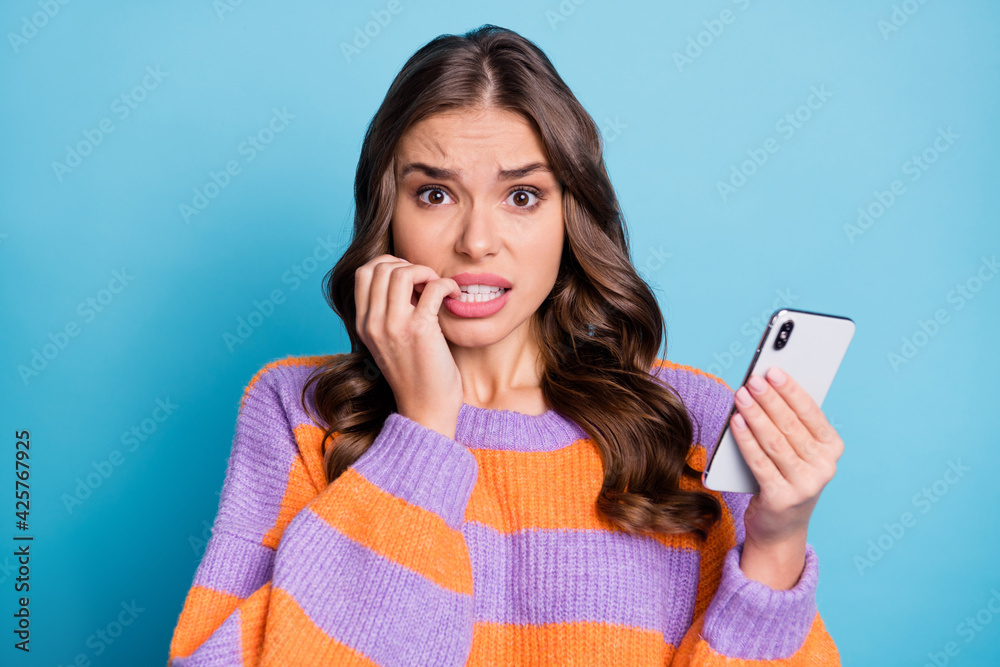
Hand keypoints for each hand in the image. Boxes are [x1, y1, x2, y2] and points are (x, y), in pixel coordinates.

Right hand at [354, 254, 464, 437]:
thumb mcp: (389, 341)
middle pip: (382, 267)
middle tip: (427, 281)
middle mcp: (374, 323)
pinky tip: (454, 295)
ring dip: (427, 272)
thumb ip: (389, 311)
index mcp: (363, 324)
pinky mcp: (420, 331)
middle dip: (409, 265)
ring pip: (403, 272)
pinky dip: (447, 284)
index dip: (389, 264)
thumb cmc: (415, 374)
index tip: (410, 278)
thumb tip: (408, 276)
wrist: (425, 409)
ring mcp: (394, 326)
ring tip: (438, 287)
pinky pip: (433, 287)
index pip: (363, 272)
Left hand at [728, 366, 843, 587]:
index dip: (791, 390)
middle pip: (791, 426)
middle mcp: (824, 467)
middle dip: (770, 399)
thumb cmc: (785, 475)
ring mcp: (805, 485)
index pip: (811, 413)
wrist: (780, 527)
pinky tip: (735, 422)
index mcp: (831, 448)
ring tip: (740, 395)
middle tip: (752, 380)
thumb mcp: (795, 450)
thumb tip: (767, 386)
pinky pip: (760, 462)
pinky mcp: (782, 498)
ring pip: (775, 442)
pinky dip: (746, 440)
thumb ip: (788, 423)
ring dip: (755, 416)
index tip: (773, 370)